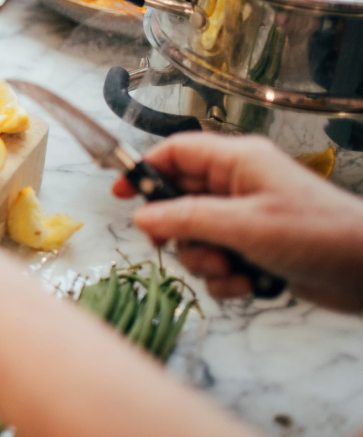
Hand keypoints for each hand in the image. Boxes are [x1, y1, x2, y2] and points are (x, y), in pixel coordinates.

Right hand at [114, 133, 362, 310]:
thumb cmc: (316, 234)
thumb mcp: (243, 224)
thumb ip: (185, 219)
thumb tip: (141, 217)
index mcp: (238, 162)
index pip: (176, 152)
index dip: (144, 170)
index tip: (119, 195)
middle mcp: (239, 186)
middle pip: (179, 200)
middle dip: (178, 231)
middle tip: (178, 245)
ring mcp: (247, 219)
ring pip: (195, 237)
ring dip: (203, 260)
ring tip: (230, 267)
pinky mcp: (255, 250)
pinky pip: (217, 262)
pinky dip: (225, 278)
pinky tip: (248, 284)